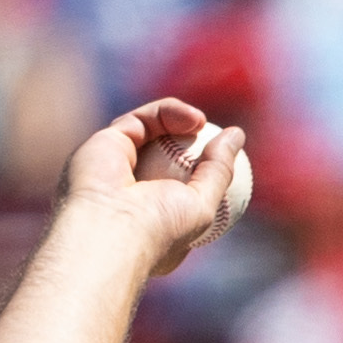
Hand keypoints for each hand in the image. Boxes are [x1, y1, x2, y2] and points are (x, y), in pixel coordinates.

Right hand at [58, 98, 252, 278]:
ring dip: (180, 122)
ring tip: (201, 122)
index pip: (179, 191)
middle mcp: (128, 193)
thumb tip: (236, 135)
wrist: (111, 228)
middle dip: (189, 142)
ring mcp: (115, 167)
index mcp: (150, 219)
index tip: (228, 159)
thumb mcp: (202, 206)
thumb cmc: (159, 229)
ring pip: (150, 134)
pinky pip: (140, 120)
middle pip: (163, 157)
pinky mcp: (105, 143)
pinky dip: (167, 113)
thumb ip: (218, 171)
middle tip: (214, 135)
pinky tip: (193, 119)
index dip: (203, 171)